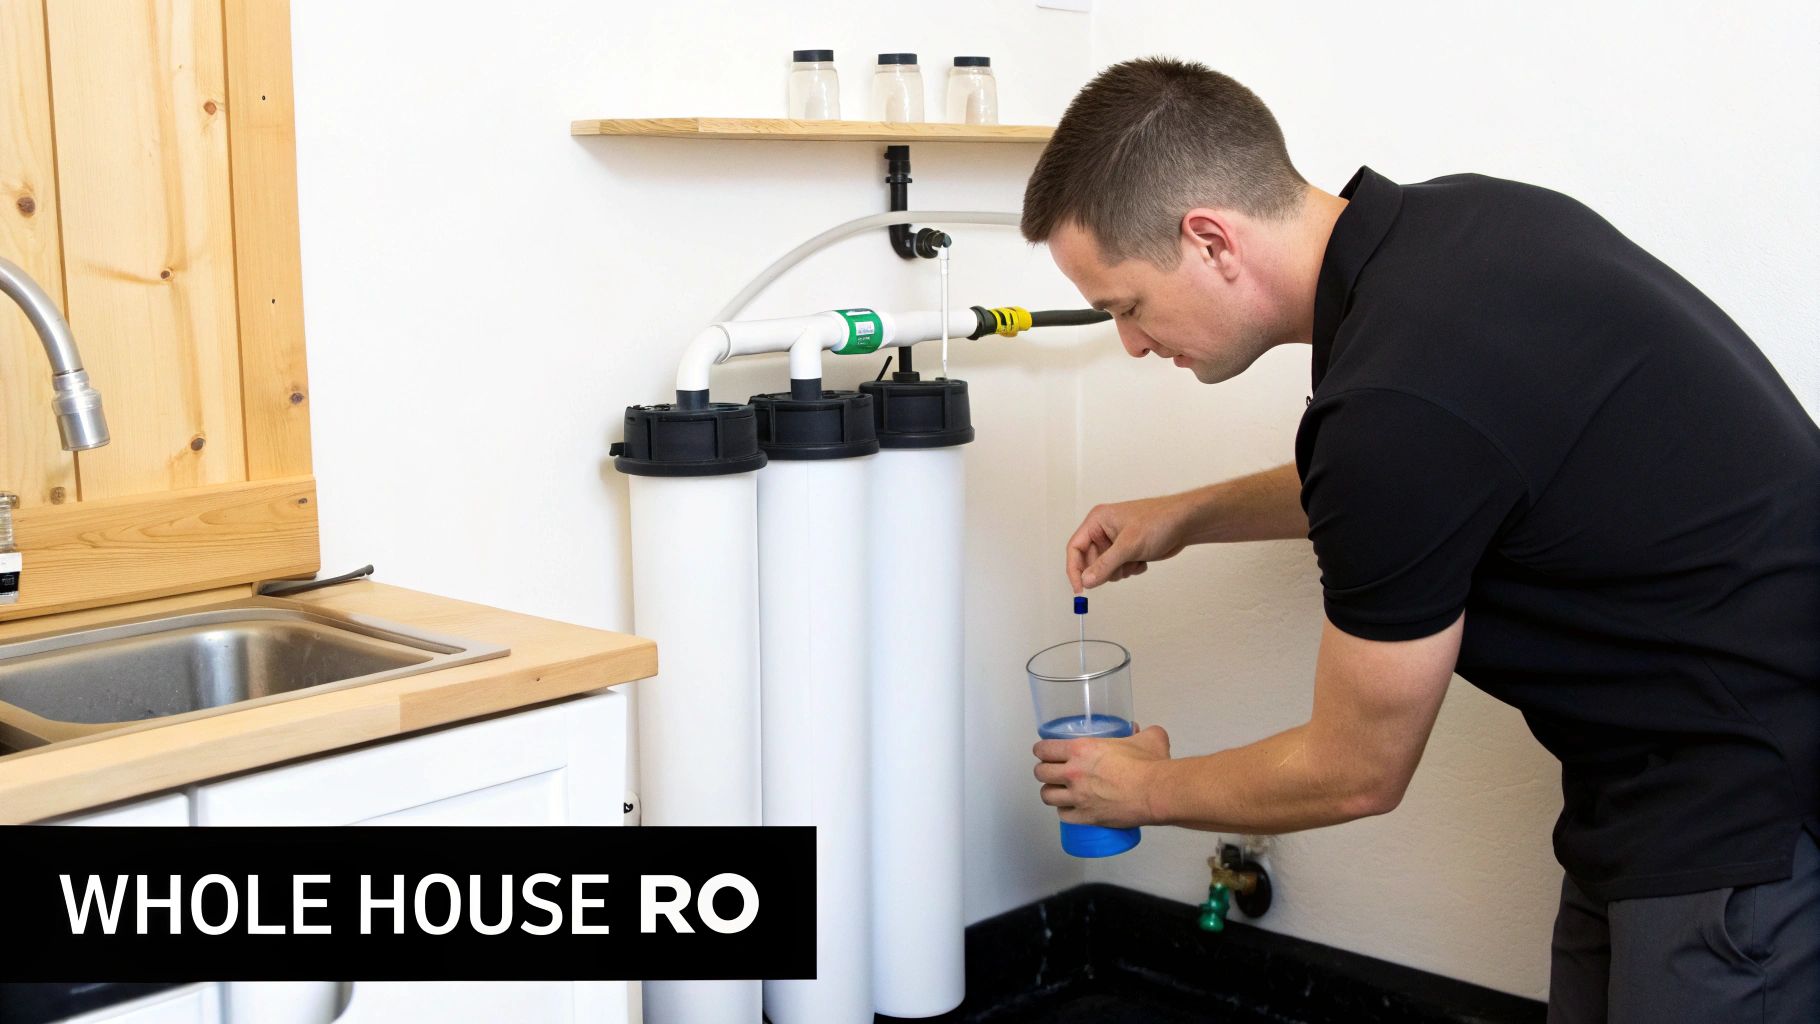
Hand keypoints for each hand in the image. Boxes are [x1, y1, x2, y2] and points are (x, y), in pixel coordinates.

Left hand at [1032, 724, 1170, 827]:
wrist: (1156, 793)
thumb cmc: (1149, 765)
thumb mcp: (1146, 738)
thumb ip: (1141, 731)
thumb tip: (1139, 730)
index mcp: (1081, 750)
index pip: (1044, 749)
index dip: (1041, 750)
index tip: (1045, 752)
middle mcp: (1074, 773)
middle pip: (1041, 773)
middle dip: (1043, 771)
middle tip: (1052, 771)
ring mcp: (1078, 797)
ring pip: (1047, 796)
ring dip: (1050, 792)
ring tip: (1057, 791)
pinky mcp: (1086, 817)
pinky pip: (1063, 816)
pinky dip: (1064, 812)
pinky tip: (1069, 809)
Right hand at [1066, 495, 1193, 591]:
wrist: (1185, 523)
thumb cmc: (1159, 521)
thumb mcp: (1128, 546)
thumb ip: (1105, 565)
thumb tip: (1087, 581)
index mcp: (1097, 521)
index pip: (1075, 548)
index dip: (1074, 569)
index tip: (1080, 588)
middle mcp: (1104, 531)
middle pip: (1090, 561)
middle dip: (1106, 570)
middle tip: (1120, 569)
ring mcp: (1116, 541)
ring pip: (1106, 568)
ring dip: (1121, 570)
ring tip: (1135, 559)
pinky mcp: (1128, 551)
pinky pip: (1120, 569)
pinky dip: (1131, 569)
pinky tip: (1143, 559)